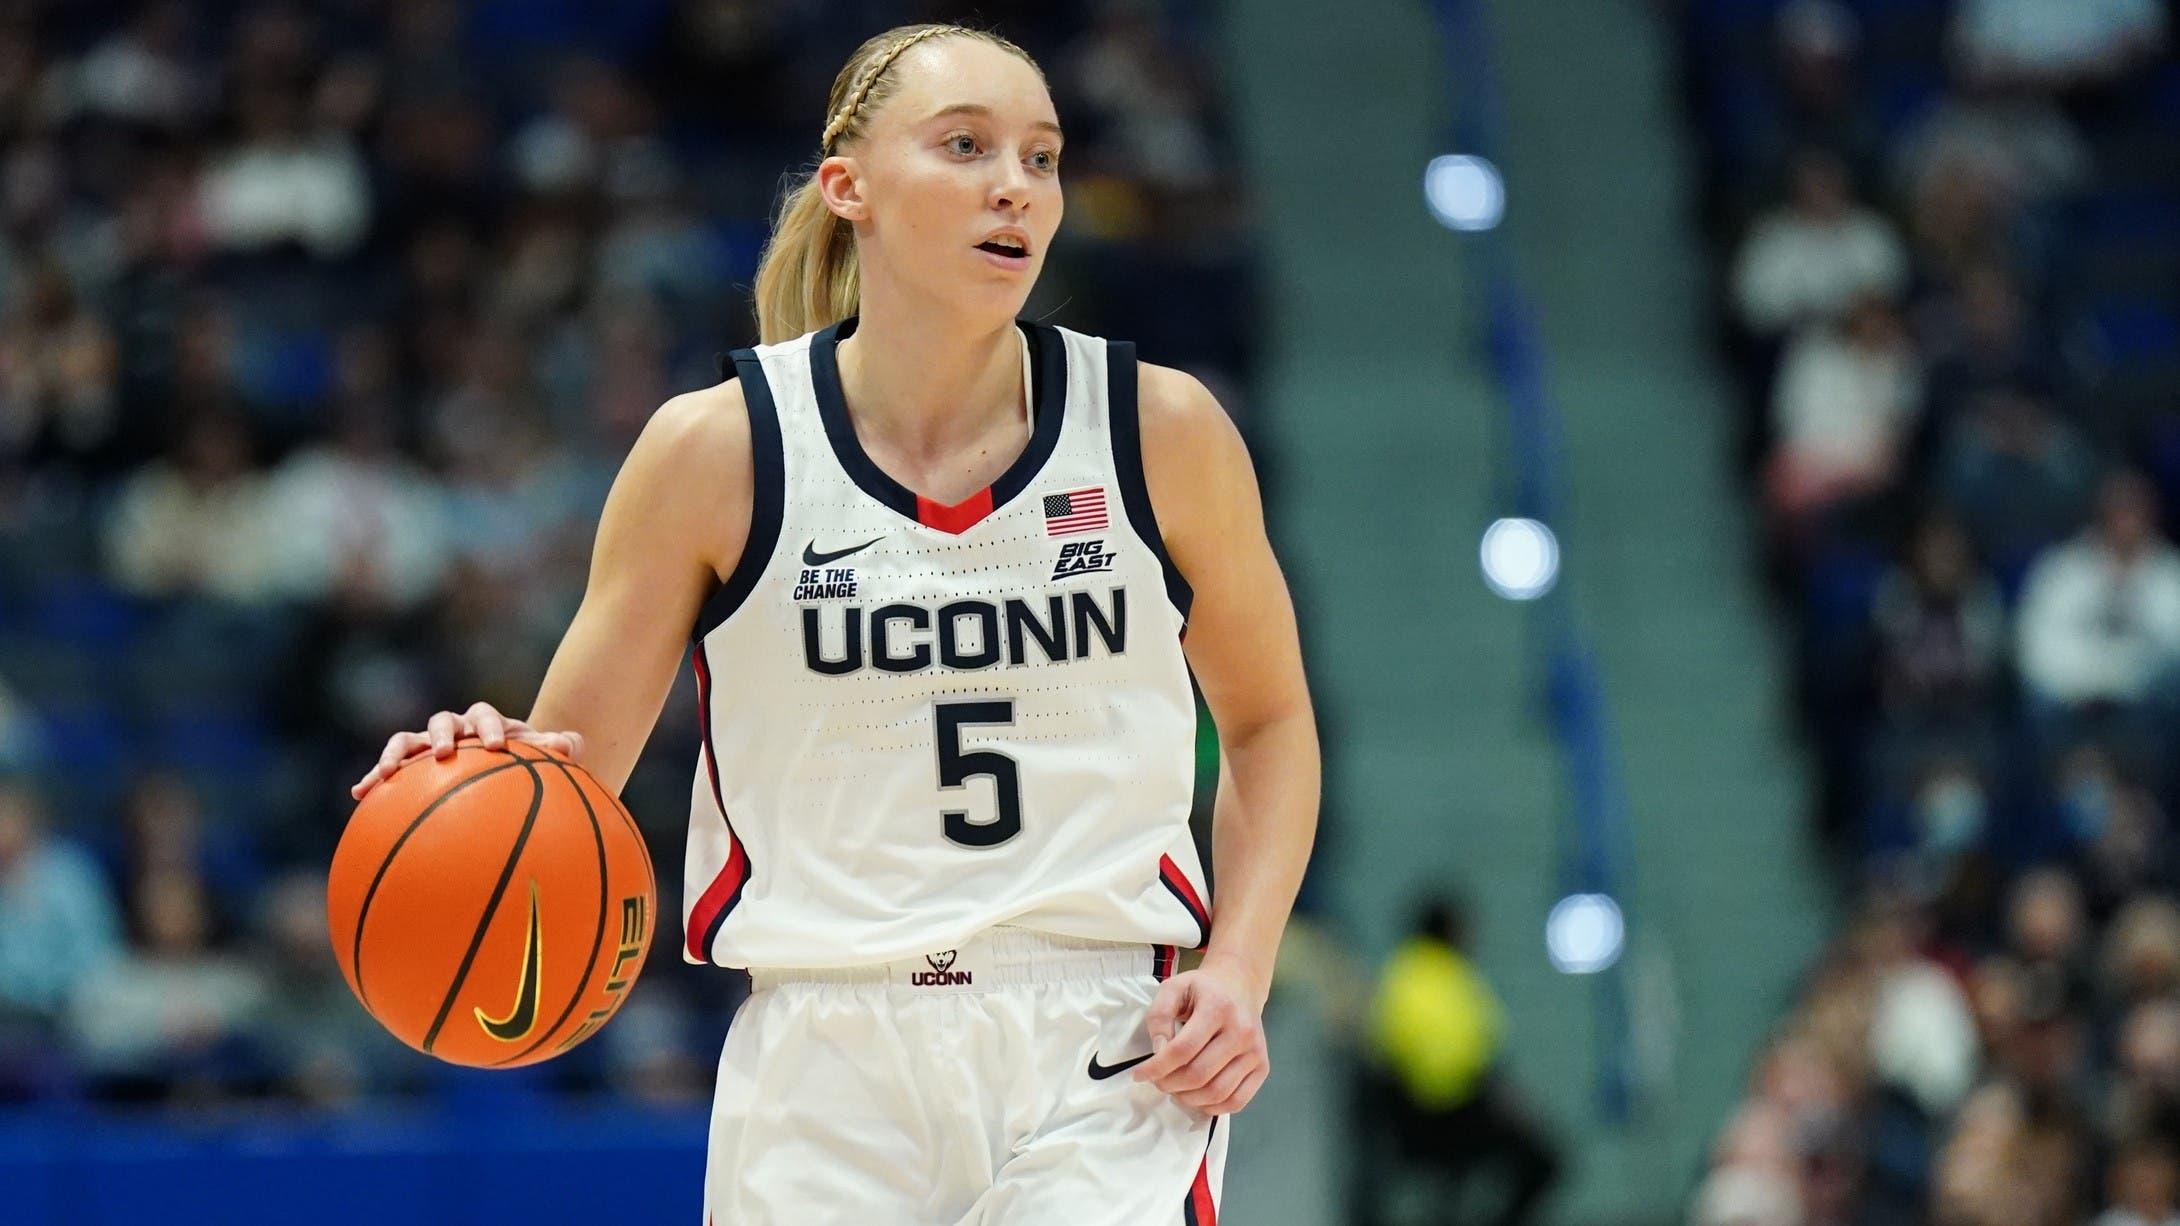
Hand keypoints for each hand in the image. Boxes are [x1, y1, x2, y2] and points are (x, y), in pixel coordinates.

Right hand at [349, 700, 585, 799]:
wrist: (502, 767)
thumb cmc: (524, 763)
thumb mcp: (543, 757)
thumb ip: (559, 748)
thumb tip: (569, 743)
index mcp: (485, 722)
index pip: (485, 715)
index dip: (490, 727)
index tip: (497, 745)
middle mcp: (454, 729)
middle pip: (442, 720)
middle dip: (443, 734)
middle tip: (446, 751)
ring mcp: (427, 745)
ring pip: (407, 740)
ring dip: (396, 753)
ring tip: (387, 773)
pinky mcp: (409, 765)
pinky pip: (388, 769)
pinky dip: (373, 778)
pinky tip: (358, 795)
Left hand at [1133, 952, 1270, 1115]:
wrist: (1239, 986)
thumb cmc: (1202, 989)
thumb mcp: (1173, 988)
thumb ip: (1159, 1016)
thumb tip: (1158, 1051)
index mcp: (1219, 1007)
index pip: (1183, 1049)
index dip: (1156, 1067)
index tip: (1138, 1074)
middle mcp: (1242, 1031)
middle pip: (1199, 1074)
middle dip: (1169, 1084)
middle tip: (1156, 1081)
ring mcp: (1256, 1052)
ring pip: (1217, 1092)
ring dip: (1187, 1098)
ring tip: (1174, 1088)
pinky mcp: (1262, 1067)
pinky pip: (1237, 1101)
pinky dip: (1212, 1107)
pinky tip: (1196, 1097)